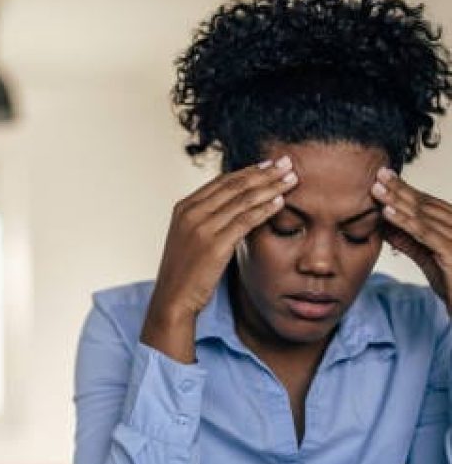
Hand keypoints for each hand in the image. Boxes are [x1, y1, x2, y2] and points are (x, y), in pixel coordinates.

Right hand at [141, 156, 297, 361]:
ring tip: (292, 178)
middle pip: (234, 185)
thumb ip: (206, 221)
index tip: (269, 165)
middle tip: (287, 163)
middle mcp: (191, 212)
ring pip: (243, 199)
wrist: (172, 301)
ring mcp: (201, 227)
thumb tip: (232, 210)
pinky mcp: (214, 243)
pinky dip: (265, 208)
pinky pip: (245, 220)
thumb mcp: (190, 240)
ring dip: (270, 186)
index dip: (248, 171)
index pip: (222, 182)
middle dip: (264, 172)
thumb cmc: (185, 275)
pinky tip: (281, 201)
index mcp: (184, 208)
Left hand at [372, 166, 451, 315]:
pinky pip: (424, 234)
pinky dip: (404, 222)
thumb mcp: (428, 259)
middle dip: (400, 188)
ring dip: (397, 201)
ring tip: (377, 189)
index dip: (405, 189)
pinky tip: (387, 214)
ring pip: (423, 215)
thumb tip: (386, 225)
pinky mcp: (451, 252)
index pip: (426, 204)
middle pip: (424, 204)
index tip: (383, 177)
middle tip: (378, 173)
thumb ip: (410, 242)